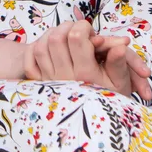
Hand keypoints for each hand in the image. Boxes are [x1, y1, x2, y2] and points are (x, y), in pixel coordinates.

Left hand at [23, 21, 151, 100]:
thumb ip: (118, 62)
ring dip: (52, 35)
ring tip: (65, 38)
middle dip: (68, 28)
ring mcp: (50, 81)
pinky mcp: (40, 85)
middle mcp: (65, 77)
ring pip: (41, 47)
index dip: (83, 27)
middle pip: (56, 38)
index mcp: (86, 74)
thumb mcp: (120, 82)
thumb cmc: (109, 98)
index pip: (76, 37)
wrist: (94, 123)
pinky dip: (35, 49)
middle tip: (78, 33)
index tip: (90, 32)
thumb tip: (121, 45)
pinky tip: (49, 47)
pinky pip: (29, 62)